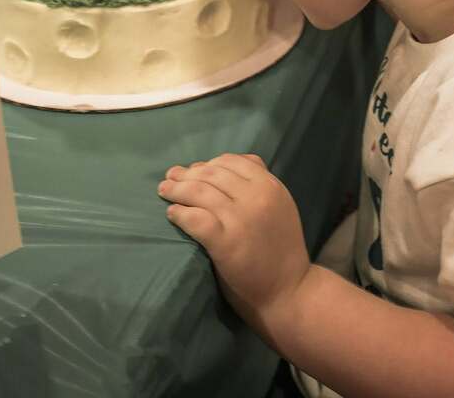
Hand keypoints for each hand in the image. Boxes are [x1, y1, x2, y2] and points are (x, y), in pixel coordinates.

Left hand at [158, 153, 309, 323]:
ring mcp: (240, 218)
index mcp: (270, 185)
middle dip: (188, 173)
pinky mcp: (225, 242)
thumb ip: (259, 184)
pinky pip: (196, 219)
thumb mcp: (280, 206)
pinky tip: (172, 214)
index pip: (232, 161)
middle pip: (212, 174)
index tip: (194, 170)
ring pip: (200, 192)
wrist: (289, 293)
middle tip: (171, 176)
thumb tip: (223, 166)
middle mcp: (256, 196)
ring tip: (164, 191)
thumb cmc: (281, 250)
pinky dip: (180, 213)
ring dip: (177, 189)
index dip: (208, 163)